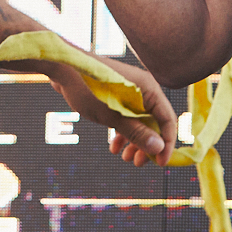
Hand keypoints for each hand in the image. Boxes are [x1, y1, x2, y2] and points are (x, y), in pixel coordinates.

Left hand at [36, 55, 177, 166]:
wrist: (64, 67)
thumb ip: (137, 132)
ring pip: (139, 121)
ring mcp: (130, 92)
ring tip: (125, 159)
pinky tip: (113, 147)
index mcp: (149, 89)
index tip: (160, 163)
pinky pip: (126, 116)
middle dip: (147, 145)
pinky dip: (122, 131)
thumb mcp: (113, 116)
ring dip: (134, 141)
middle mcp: (144, 89)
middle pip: (154, 122)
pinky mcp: (117, 94)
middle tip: (139, 164)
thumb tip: (159, 149)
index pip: (168, 120)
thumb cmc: (89, 89)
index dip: (166, 143)